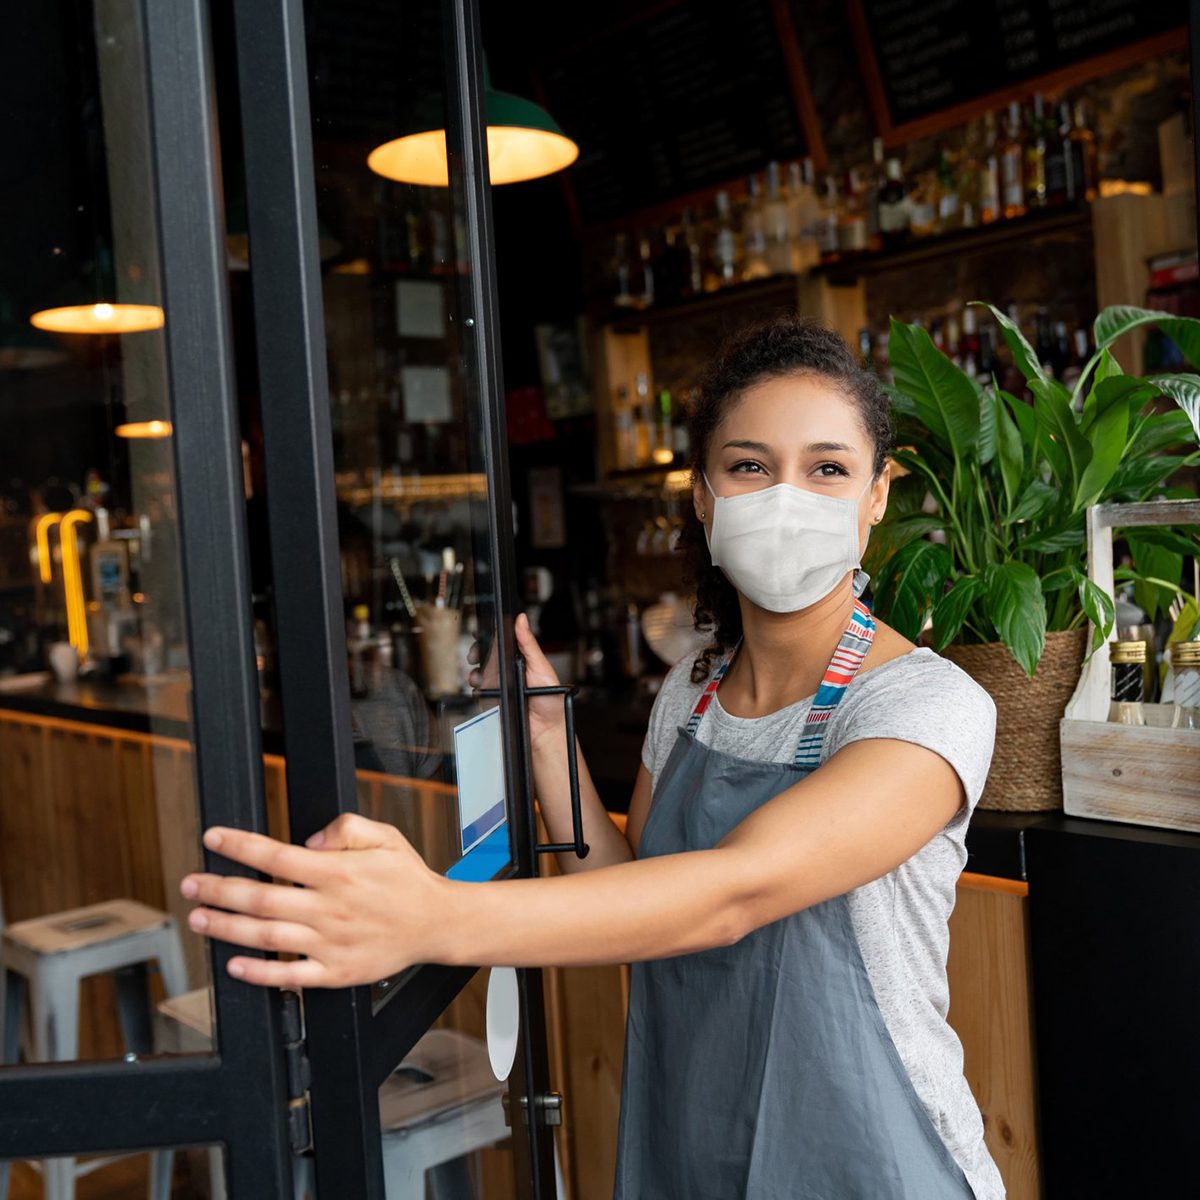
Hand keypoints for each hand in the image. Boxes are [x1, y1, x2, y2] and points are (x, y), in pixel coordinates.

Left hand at [180, 814, 444, 987]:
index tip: (213, 838)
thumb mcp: (384, 836)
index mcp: (338, 872)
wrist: (437, 923)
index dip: (239, 846)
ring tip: (199, 919)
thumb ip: (346, 827)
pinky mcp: (335, 972)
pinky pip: (290, 975)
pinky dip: (259, 973)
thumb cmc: (407, 878)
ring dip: (227, 928)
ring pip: (266, 937)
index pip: (276, 855)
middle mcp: (329, 908)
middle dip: (218, 888)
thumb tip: (309, 841)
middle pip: (261, 897)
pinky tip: (235, 965)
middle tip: (190, 884)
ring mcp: (330, 943)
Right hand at [468, 614, 564, 747]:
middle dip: (477, 651)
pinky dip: (476, 687)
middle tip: (476, 654)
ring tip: (478, 675)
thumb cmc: (551, 701)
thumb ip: (529, 644)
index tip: (483, 632)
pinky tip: (480, 687)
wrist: (546, 732)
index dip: (490, 635)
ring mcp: (499, 685)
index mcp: (521, 659)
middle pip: (486, 655)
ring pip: (479, 672)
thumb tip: (521, 620)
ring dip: (475, 671)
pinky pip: (479, 691)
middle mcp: (509, 670)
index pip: (502, 641)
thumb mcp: (541, 667)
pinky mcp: (493, 699)